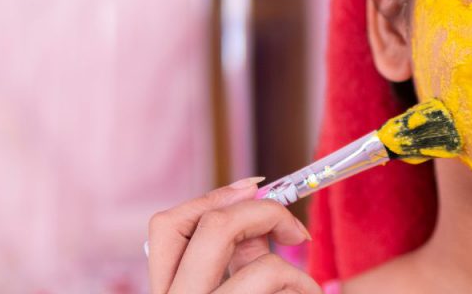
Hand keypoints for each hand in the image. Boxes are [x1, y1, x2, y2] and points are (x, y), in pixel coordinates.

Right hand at [147, 177, 319, 292]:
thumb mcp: (229, 289)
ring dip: (294, 271)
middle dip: (265, 214)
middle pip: (214, 226)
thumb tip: (257, 206)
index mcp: (167, 290)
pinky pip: (282, 286)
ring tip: (305, 288)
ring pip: (263, 267)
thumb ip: (237, 255)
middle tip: (297, 231)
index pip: (166, 225)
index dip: (213, 197)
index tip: (254, 188)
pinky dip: (304, 287)